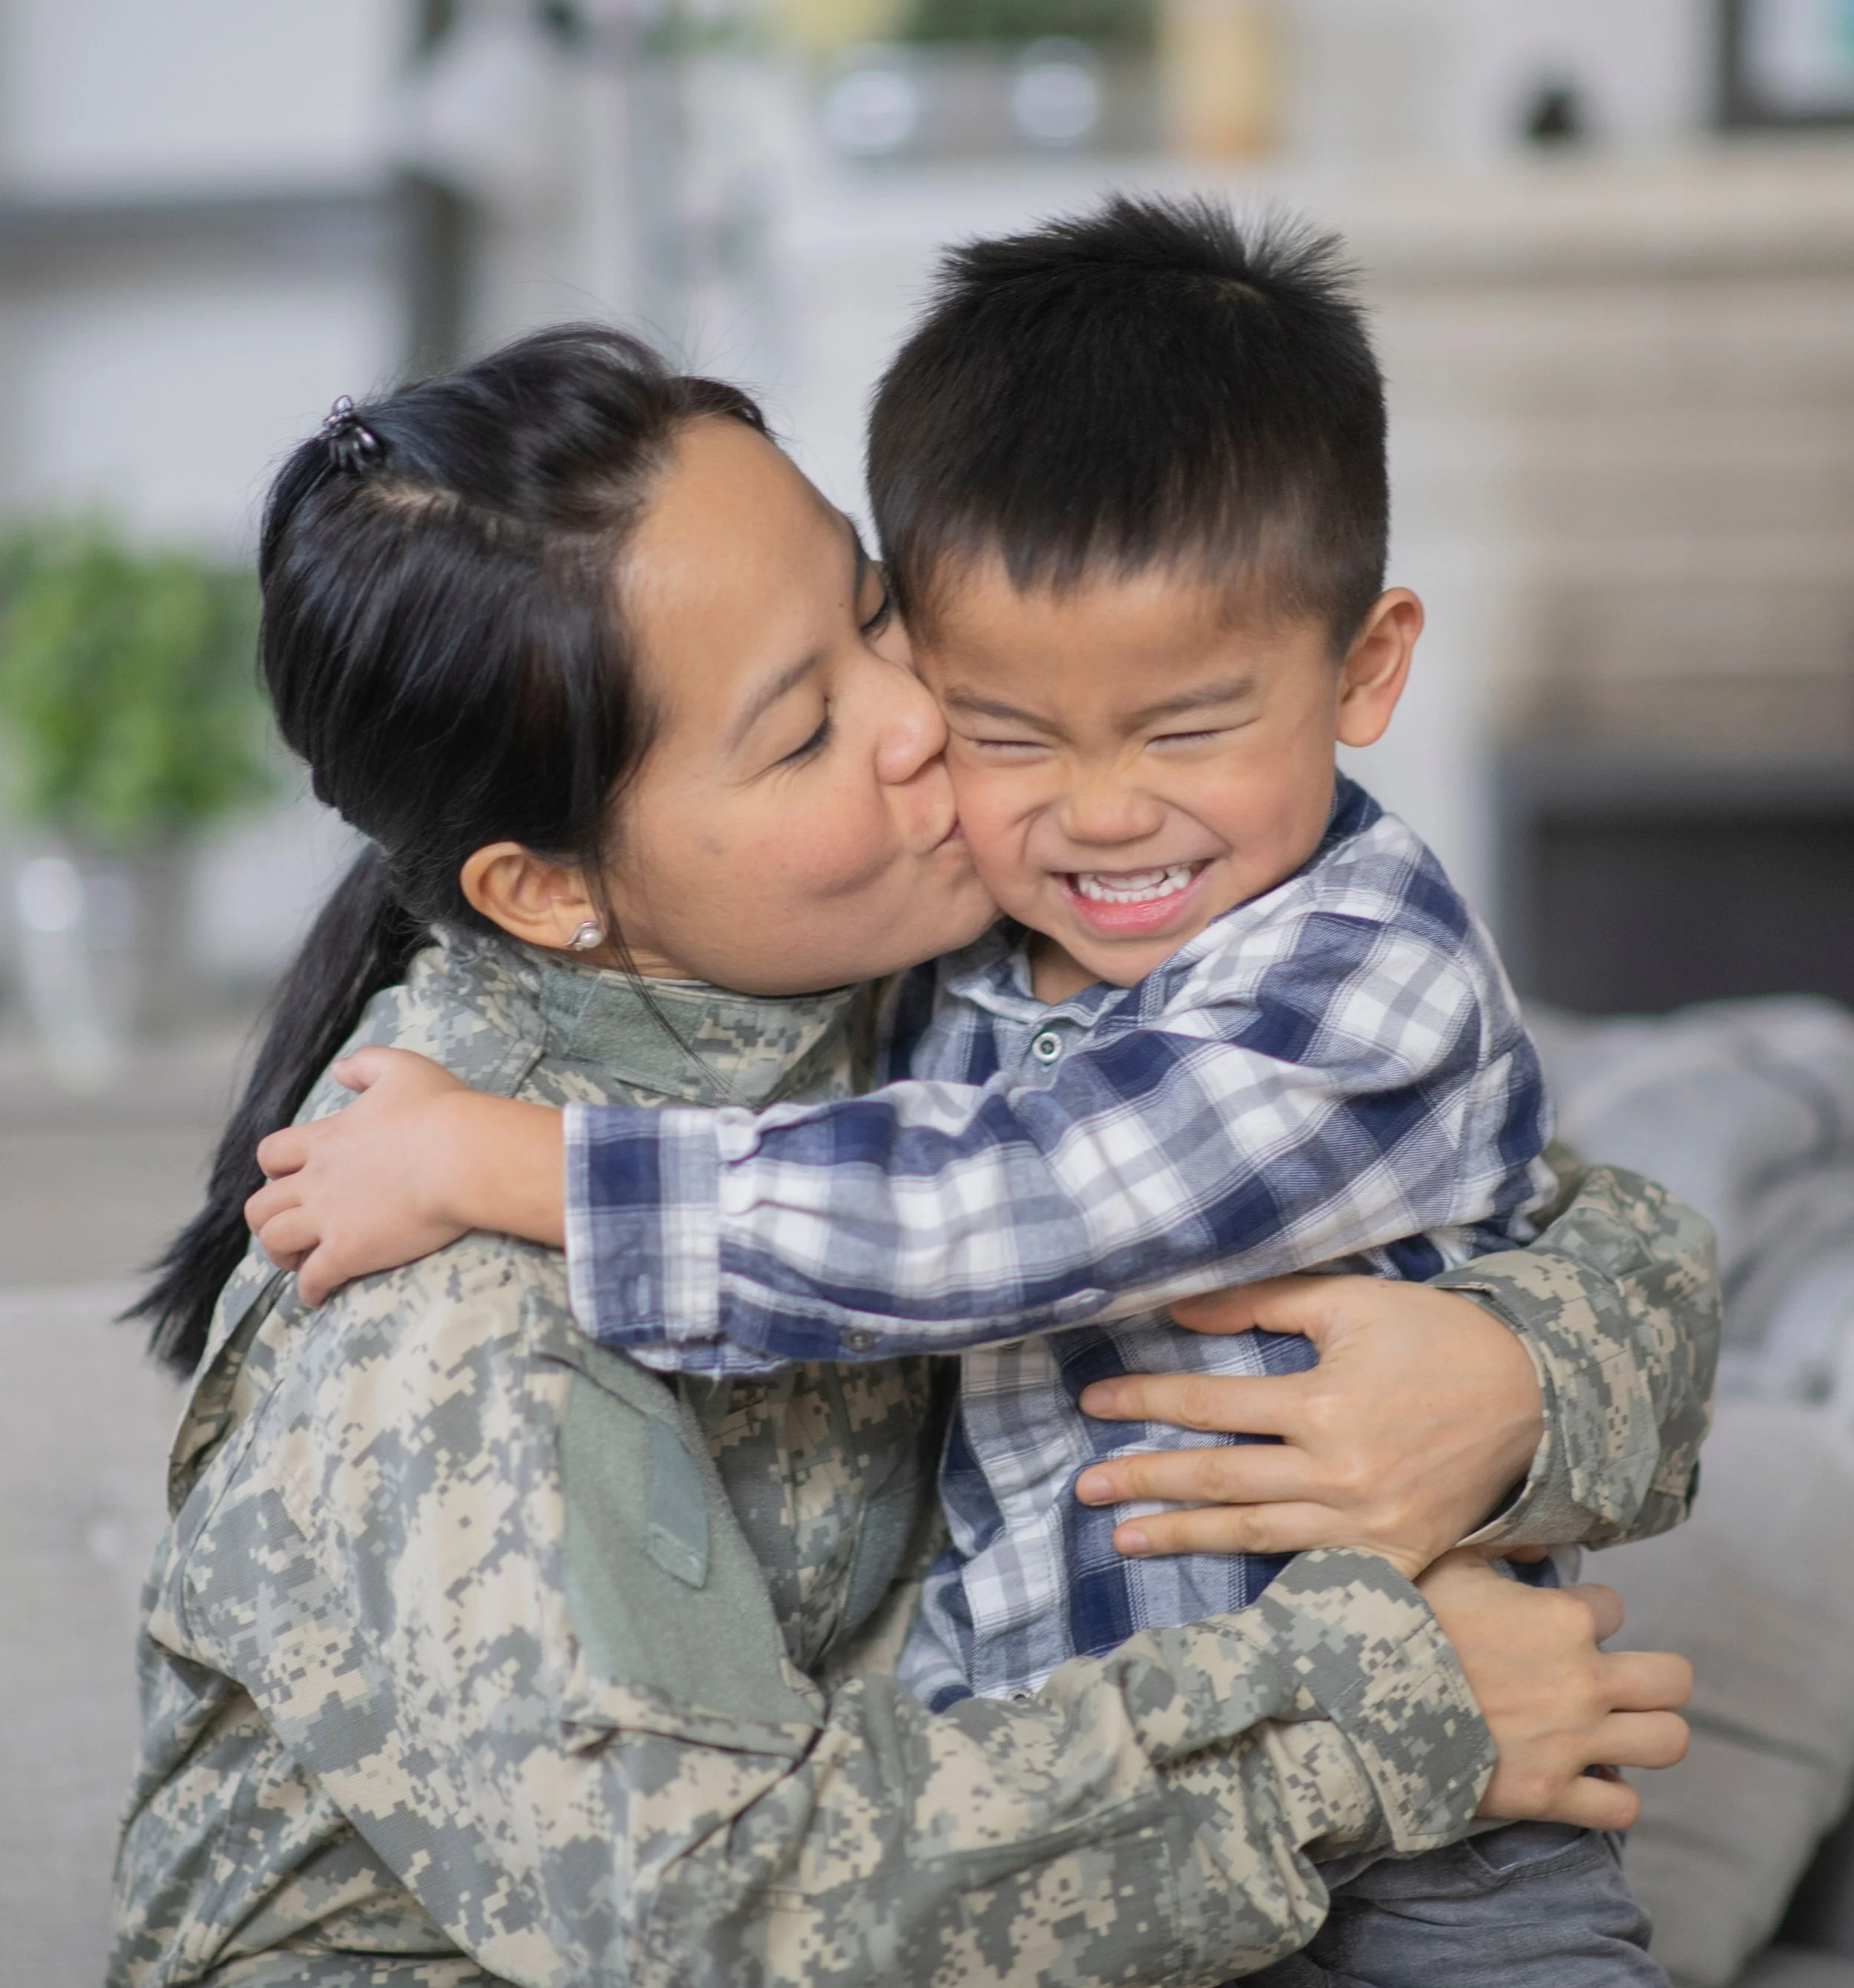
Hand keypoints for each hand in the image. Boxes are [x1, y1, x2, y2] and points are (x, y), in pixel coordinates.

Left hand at [246, 1048, 474, 1303]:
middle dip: (266, 1219)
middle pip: (260, 1205)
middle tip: (288, 1226)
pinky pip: (313, 1280)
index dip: (274, 1169)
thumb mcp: (403, 1069)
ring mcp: (328, 1219)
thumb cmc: (439, 1111)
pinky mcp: (348, 1252)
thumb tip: (340, 1069)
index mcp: (326, 1139)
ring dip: (280, 1255)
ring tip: (297, 1262)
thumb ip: (366, 1064)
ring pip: (274, 1242)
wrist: (460, 1156)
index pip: (272, 1155)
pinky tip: (319, 1296)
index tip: (290, 1178)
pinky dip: (311, 1291)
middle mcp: (316, 1181)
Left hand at [1073, 1276, 1542, 1579]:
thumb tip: (1177, 1311)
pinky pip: (1315, 1573)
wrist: (1537, 1398)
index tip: (1095, 1405)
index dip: (1145, 1402)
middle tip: (1084, 1490)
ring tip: (1125, 1539)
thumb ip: (1259, 1303)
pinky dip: (1265, 1579)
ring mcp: (1367, 1526)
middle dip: (1144, 1481)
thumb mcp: (1349, 1302)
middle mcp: (1338, 1473)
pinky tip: (1217, 1585)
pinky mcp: (1395, 1557)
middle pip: (1217, 1479)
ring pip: (1253, 1535)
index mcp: (1323, 1405)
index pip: (1209, 1405)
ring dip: (1183, 1536)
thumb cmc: (1438, 1337)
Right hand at [1419, 1550, 1690, 1829]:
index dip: (1587, 1613)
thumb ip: (1496, 1543)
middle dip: (1651, 1678)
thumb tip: (1538, 1545)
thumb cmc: (1404, 1624)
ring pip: (1669, 1741)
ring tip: (1614, 1729)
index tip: (1556, 1625)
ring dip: (1645, 1734)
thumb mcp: (1444, 1562)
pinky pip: (1622, 1807)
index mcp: (1562, 1618)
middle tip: (1614, 1681)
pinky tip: (1585, 1776)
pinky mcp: (1551, 1794)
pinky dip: (1608, 1794)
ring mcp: (1572, 1741)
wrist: (1365, 1701)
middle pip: (1674, 1679)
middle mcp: (1582, 1680)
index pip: (1614, 1607)